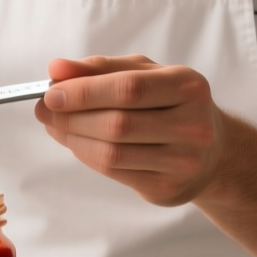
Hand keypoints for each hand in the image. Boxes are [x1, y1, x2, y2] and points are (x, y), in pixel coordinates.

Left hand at [34, 55, 229, 206]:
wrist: (212, 151)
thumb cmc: (170, 103)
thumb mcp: (144, 74)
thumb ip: (101, 68)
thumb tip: (57, 68)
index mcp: (188, 86)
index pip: (128, 89)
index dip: (84, 91)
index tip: (51, 91)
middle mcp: (192, 125)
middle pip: (117, 124)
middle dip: (71, 116)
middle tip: (44, 109)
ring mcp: (183, 161)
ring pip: (112, 153)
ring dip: (73, 138)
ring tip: (55, 125)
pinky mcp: (168, 188)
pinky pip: (114, 172)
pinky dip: (86, 155)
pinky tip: (76, 142)